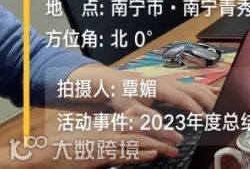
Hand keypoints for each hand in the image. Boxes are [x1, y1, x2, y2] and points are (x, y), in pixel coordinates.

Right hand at [20, 108, 185, 165]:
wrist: (44, 155)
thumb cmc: (67, 146)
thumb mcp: (91, 132)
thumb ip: (110, 128)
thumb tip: (129, 124)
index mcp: (107, 123)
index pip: (136, 120)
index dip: (155, 123)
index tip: (170, 127)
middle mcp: (108, 129)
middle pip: (142, 128)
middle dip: (162, 133)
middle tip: (179, 139)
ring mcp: (104, 141)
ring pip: (137, 140)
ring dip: (157, 145)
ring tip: (173, 148)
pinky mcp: (99, 155)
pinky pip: (123, 154)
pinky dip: (139, 154)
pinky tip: (152, 155)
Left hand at [65, 64, 217, 144]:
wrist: (117, 82)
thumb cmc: (122, 96)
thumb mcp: (129, 109)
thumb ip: (145, 116)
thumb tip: (161, 124)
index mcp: (160, 87)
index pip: (182, 98)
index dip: (193, 107)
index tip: (203, 117)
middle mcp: (170, 82)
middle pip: (195, 90)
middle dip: (209, 101)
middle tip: (219, 114)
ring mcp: (174, 82)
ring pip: (198, 87)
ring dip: (212, 95)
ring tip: (225, 104)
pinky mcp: (175, 85)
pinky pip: (195, 87)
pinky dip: (209, 91)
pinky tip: (219, 94)